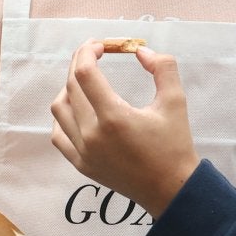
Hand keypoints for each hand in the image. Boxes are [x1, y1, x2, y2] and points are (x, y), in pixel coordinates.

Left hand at [51, 40, 200, 218]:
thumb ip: (162, 67)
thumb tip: (140, 51)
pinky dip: (63, 115)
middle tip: (94, 52)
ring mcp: (83, 152)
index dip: (88, 52)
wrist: (171, 190)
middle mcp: (92, 135)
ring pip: (59, 109)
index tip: (101, 45)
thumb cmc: (174, 145)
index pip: (84, 73)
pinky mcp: (81, 164)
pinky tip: (78, 108)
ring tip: (87, 79)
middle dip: (80, 62)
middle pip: (71, 86)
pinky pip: (59, 134)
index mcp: (113, 117)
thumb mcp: (176, 101)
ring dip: (69, 87)